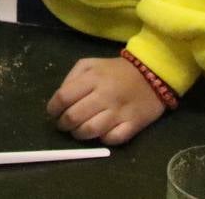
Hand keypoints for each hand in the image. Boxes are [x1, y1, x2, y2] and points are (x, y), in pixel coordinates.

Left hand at [45, 56, 165, 144]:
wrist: (151, 74)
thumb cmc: (115, 71)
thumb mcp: (90, 65)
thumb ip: (72, 78)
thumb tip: (59, 99)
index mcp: (92, 78)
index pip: (63, 97)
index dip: (53, 108)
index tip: (53, 113)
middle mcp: (105, 95)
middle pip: (74, 117)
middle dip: (63, 124)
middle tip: (63, 124)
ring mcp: (120, 111)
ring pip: (91, 130)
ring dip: (79, 134)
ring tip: (77, 131)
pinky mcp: (133, 124)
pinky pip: (112, 139)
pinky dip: (102, 139)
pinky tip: (100, 133)